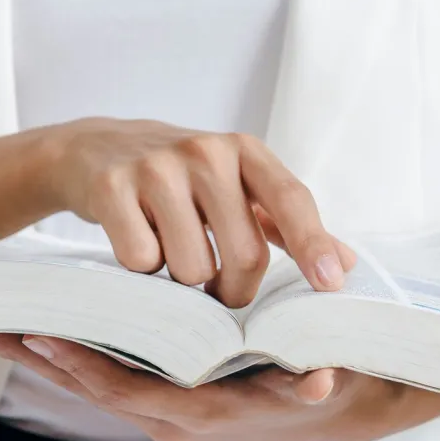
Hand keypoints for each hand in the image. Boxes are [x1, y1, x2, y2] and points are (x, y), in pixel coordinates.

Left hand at [0, 334, 439, 440]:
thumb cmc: (329, 385)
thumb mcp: (328, 384)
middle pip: (93, 387)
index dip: (86, 367)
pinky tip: (45, 330)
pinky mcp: (164, 390)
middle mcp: (175, 415)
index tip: (41, 336)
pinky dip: (72, 354)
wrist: (341, 406)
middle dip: (39, 358)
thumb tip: (313, 380)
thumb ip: (315, 384)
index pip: (130, 390)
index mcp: (204, 412)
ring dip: (45, 355)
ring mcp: (165, 405)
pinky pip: (107, 373)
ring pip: (93, 381)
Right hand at [41, 117, 353, 306]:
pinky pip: (142, 262)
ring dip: (183, 280)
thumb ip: (284, 224)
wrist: (94, 149)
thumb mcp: (233, 186)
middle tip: (216, 288)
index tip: (330, 285)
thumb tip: (345, 263)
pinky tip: (134, 239)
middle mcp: (204, 151)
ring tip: (169, 250)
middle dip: (234, 291)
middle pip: (244, 255)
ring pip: (192, 268)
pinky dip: (141, 269)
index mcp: (243, 151)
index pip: (290, 198)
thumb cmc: (178, 178)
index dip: (313, 243)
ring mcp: (156, 167)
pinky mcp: (112, 186)